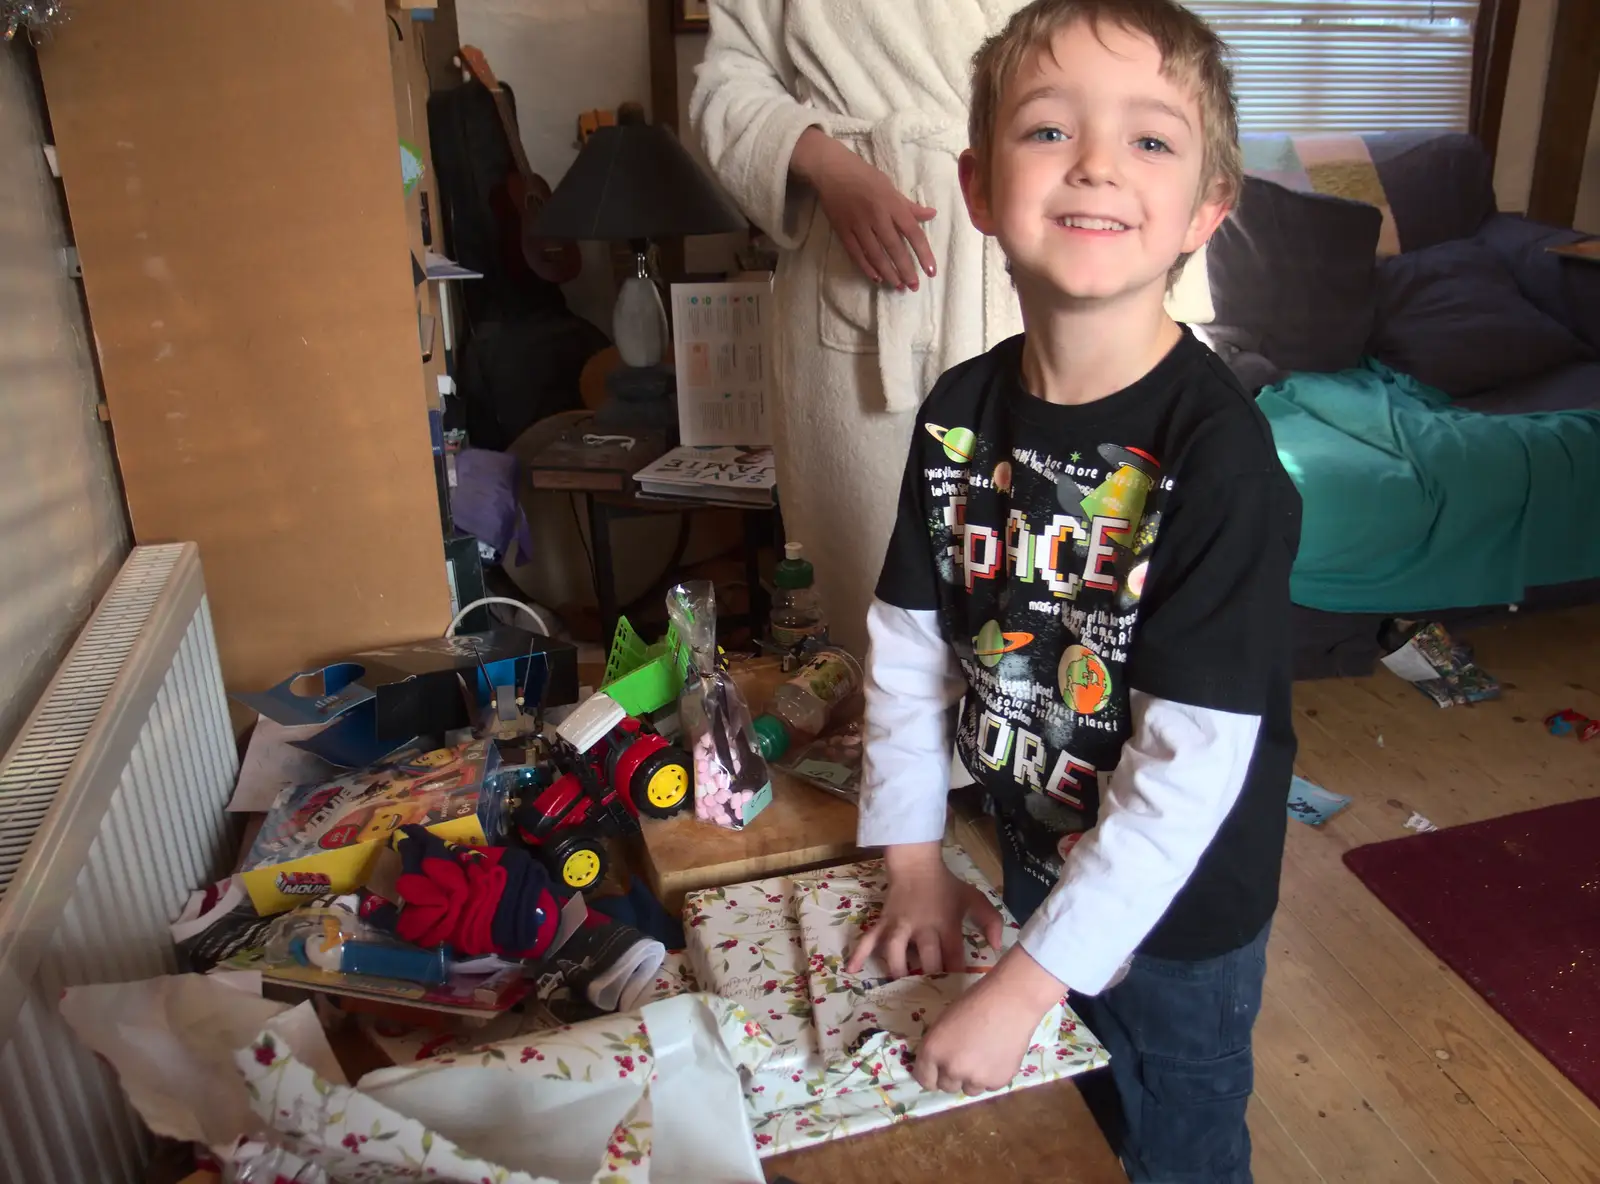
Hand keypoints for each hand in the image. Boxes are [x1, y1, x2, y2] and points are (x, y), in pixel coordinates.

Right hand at [790, 127, 936, 290]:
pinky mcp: (843, 230)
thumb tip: (932, 214)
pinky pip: (856, 253)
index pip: (913, 232)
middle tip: (914, 286)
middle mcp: (877, 216)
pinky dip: (866, 267)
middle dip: (906, 269)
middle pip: (894, 248)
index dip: (923, 253)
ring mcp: (858, 224)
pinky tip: (876, 278)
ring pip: (875, 254)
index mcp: (892, 204)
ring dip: (888, 272)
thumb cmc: (864, 176)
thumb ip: (909, 206)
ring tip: (898, 286)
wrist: (831, 170)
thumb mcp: (890, 187)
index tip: (931, 271)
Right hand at [847, 842, 1003, 977]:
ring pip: (895, 952)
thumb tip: (995, 947)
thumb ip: (990, 921)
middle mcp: (922, 927)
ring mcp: (899, 925)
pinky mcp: (883, 922)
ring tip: (900, 986)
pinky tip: (852, 969)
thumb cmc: (946, 886)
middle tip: (931, 995)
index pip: (954, 956)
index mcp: (946, 924)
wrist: (916, 864)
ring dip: (898, 971)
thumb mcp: (974, 898)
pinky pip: (869, 938)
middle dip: (929, 979)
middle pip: (926, 959)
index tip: (958, 990)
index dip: (956, 974)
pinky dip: (859, 953)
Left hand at [912, 946, 1064, 1094]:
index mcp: (932, 1051)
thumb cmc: (975, 1003)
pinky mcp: (997, 1082)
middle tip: (965, 1059)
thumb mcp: (944, 1022)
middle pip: (946, 1087)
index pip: (924, 1078)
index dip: (931, 1075)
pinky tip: (998, 1055)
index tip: (938, 1072)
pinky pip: (990, 1086)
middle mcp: (951, 1069)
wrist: (1010, 1001)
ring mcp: (975, 1079)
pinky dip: (992, 1075)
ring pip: (969, 1089)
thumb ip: (939, 1047)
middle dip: (953, 1076)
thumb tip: (940, 1064)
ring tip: (984, 1056)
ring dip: (973, 1078)